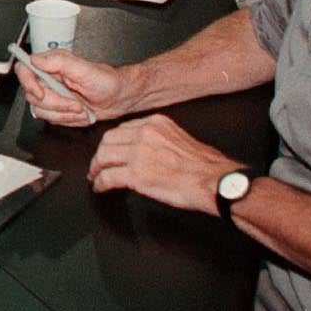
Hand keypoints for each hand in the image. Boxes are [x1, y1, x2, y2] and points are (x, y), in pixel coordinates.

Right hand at [13, 50, 127, 126]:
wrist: (119, 98)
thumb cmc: (108, 82)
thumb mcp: (86, 69)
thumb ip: (59, 62)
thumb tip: (36, 59)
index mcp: (52, 64)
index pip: (25, 69)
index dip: (29, 84)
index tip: (41, 93)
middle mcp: (49, 78)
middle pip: (33, 96)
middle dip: (56, 104)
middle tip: (76, 103)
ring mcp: (52, 94)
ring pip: (41, 110)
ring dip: (63, 114)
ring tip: (81, 108)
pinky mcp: (57, 108)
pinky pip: (51, 119)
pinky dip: (67, 120)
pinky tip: (79, 113)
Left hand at [87, 113, 242, 215]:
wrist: (215, 181)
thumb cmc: (205, 166)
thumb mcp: (181, 139)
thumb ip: (160, 139)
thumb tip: (146, 149)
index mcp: (156, 123)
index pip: (123, 128)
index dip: (113, 142)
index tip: (110, 149)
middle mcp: (145, 133)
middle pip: (108, 140)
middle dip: (99, 154)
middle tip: (97, 165)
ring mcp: (139, 153)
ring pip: (103, 157)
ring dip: (96, 168)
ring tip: (95, 176)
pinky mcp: (136, 175)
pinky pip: (108, 177)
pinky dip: (100, 183)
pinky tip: (100, 187)